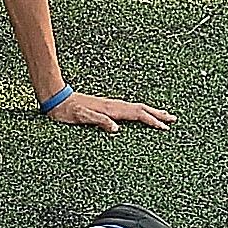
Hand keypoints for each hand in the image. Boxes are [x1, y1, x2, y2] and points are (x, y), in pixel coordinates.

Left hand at [46, 89, 176, 132]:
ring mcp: (109, 105)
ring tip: (163, 115)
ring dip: (150, 112)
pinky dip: (138, 112)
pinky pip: (127, 109)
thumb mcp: (80, 117)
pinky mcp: (104, 107)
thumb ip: (98, 121)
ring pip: (134, 108)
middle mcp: (112, 106)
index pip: (136, 114)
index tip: (165, 128)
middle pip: (140, 109)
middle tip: (173, 119)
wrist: (55, 99)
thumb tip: (117, 129)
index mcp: (110, 109)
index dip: (152, 121)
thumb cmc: (65, 110)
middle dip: (157, 114)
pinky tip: (137, 115)